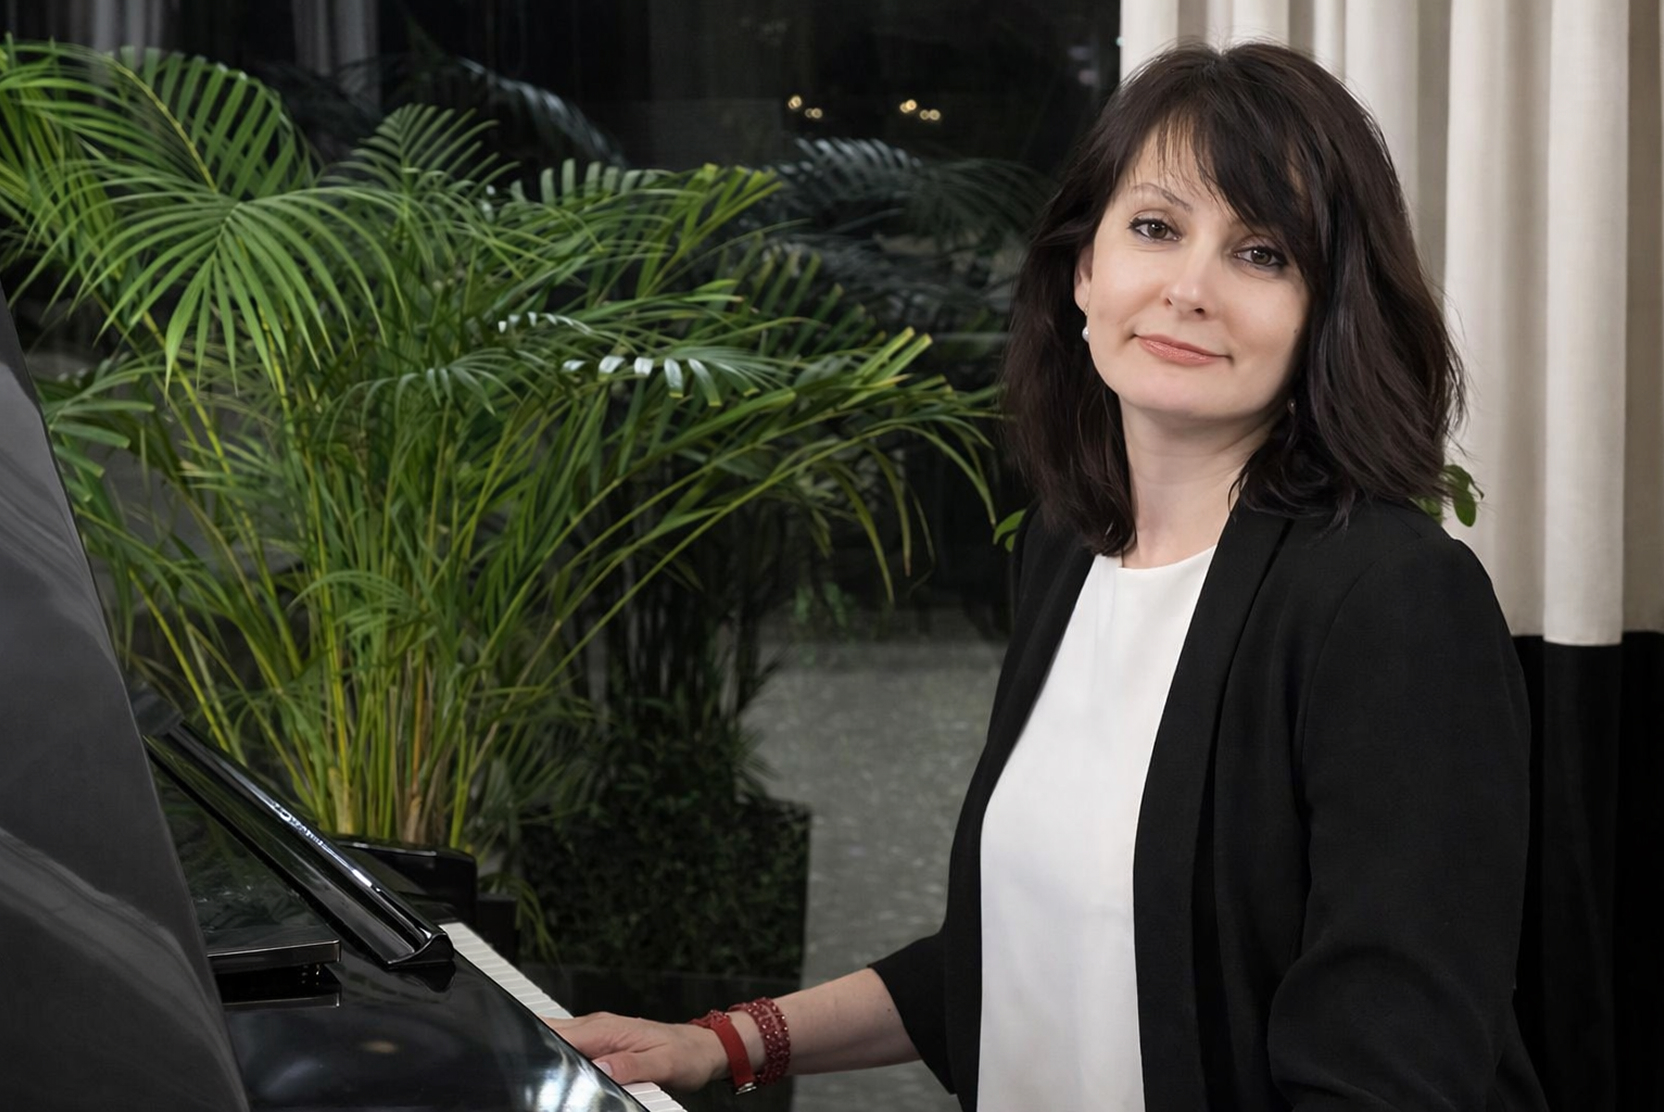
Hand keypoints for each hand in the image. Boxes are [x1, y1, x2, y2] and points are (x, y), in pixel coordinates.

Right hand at [544, 1011, 726, 1091]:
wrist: (702, 1047)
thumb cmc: (685, 1055)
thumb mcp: (663, 1064)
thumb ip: (631, 1066)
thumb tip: (602, 1069)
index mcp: (608, 1029)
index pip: (562, 1034)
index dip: (542, 1045)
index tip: (530, 1059)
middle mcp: (599, 1026)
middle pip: (553, 1031)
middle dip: (537, 1045)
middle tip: (528, 1067)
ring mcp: (599, 1032)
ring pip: (560, 1036)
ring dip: (549, 1049)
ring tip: (541, 1069)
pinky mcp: (602, 1041)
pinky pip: (573, 1044)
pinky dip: (561, 1052)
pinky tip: (560, 1066)